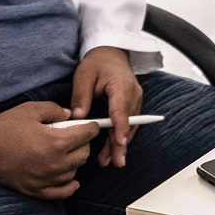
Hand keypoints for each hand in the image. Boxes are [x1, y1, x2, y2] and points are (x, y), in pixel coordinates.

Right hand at [0, 103, 94, 199]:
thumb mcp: (31, 110)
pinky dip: (69, 186)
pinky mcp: (35, 190)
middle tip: (76, 136)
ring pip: (74, 172)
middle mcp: (54, 164)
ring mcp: (45, 179)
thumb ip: (55, 110)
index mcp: (56, 143)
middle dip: (84, 143)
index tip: (92, 125)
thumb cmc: (5, 128)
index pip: (86, 136)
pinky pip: (61, 192)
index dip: (92, 128)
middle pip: (83, 155)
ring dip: (75, 162)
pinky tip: (72, 180)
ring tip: (66, 152)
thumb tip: (69, 115)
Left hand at [71, 46, 142, 167]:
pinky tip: (115, 149)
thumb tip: (79, 117)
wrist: (110, 52)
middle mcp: (133, 94)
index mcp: (121, 86)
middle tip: (114, 162)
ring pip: (130, 126)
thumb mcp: (84, 75)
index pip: (121, 111)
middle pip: (128, 123)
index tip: (119, 144)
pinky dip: (122, 136)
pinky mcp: (133, 104)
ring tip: (111, 161)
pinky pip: (129, 123)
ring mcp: (135, 99)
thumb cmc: (97, 62)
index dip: (120, 129)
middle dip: (121, 144)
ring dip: (121, 143)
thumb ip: (81, 96)